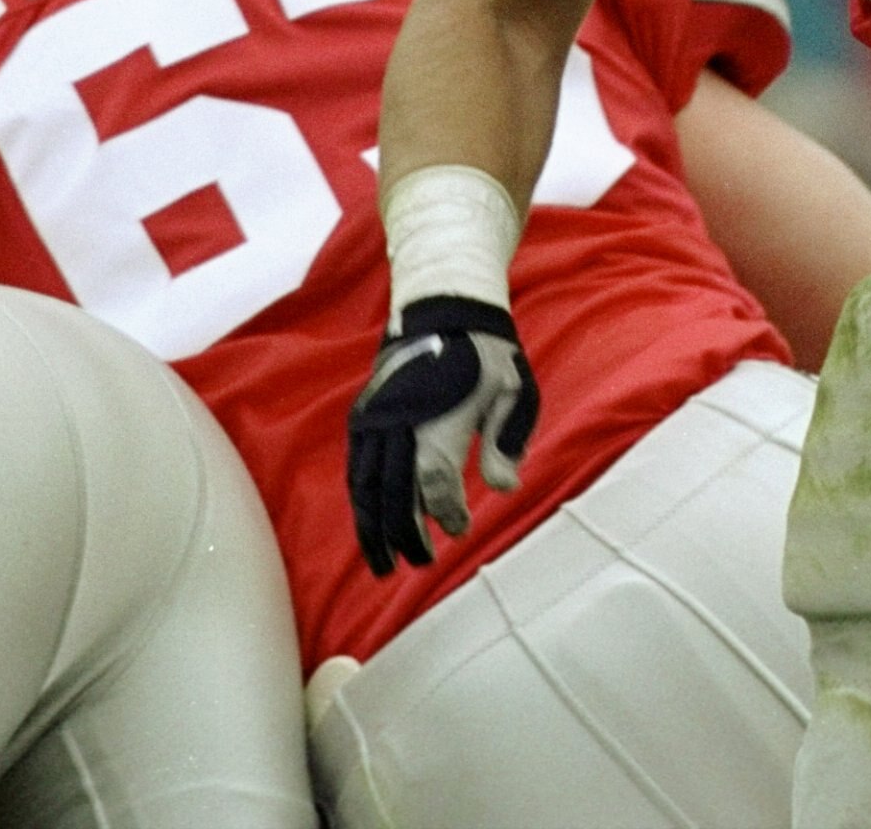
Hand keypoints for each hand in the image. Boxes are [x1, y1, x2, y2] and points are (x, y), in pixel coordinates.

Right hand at [347, 295, 538, 573]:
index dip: (446, 512)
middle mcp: (401, 420)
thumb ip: (504, 441)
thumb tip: (505, 489)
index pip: (435, 480)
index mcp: (440, 416)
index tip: (461, 529)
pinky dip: (361, 497)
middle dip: (404, 534)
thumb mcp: (512, 391)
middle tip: (419, 564)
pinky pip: (357, 464)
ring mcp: (378, 416)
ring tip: (381, 562)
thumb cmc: (487, 352)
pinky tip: (369, 520)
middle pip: (395, 491)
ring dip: (372, 526)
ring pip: (367, 483)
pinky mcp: (367, 413)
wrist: (444, 307)